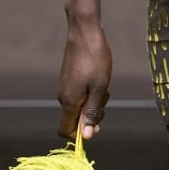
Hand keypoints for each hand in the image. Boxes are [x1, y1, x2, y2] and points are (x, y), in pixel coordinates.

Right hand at [58, 11, 112, 141]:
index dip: (80, 134)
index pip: (65, 131)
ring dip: (94, 102)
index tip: (96, 125)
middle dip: (92, 115)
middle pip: (76, 119)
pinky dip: (91, 92)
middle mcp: (63, 97)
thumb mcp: (99, 88)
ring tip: (104, 86)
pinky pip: (80, 95)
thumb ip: (91, 112)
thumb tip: (86, 136)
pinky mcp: (69, 79)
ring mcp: (65, 87)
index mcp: (69, 102)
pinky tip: (99, 79)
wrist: (85, 33)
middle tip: (105, 98)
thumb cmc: (95, 59)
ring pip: (80, 106)